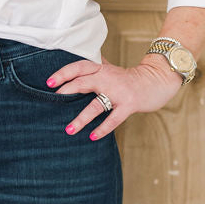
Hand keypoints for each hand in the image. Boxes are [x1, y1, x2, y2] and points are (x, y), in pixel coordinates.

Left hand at [47, 54, 184, 139]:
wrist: (155, 80)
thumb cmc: (127, 78)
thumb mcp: (109, 69)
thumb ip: (92, 69)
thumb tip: (69, 74)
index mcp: (101, 68)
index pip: (79, 67)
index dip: (63, 73)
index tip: (49, 82)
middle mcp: (108, 77)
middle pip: (83, 82)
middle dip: (66, 91)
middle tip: (52, 101)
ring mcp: (118, 92)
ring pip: (95, 105)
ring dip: (81, 119)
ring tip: (68, 130)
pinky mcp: (128, 104)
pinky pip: (113, 118)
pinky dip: (103, 128)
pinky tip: (92, 136)